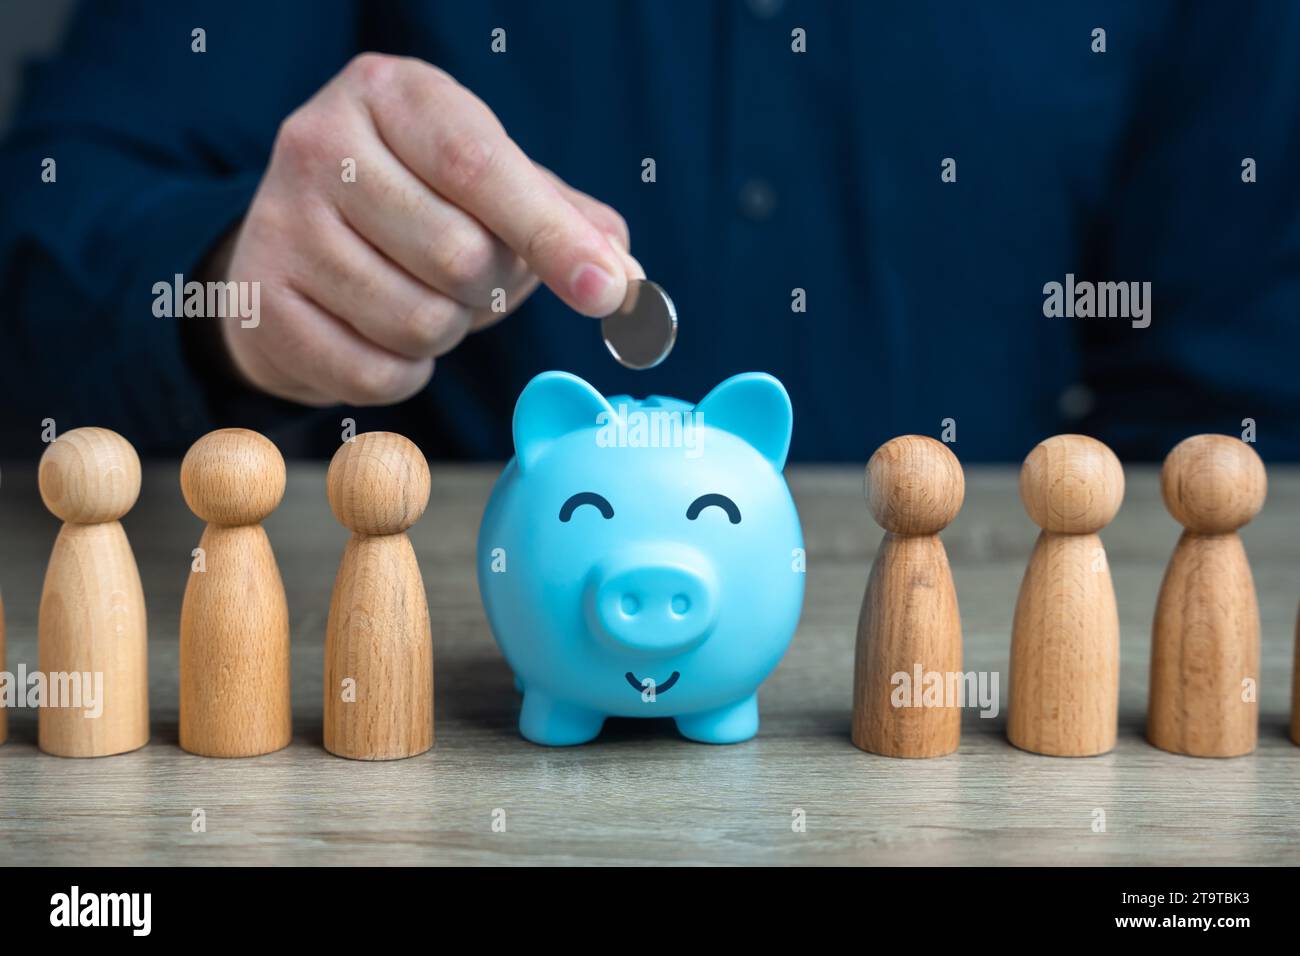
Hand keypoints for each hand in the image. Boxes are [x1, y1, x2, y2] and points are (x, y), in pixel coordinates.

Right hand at [215, 53, 642, 405]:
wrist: (291, 246)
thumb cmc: (415, 206)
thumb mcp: (489, 185)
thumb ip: (565, 222)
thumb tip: (624, 275)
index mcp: (390, 95)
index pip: (481, 168)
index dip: (553, 237)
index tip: (608, 289)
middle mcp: (320, 144)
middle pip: (459, 258)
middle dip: (489, 289)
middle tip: (469, 276)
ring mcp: (279, 224)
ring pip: (419, 323)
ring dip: (446, 333)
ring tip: (422, 298)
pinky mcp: (258, 303)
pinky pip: (375, 373)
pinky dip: (404, 371)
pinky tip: (383, 334)